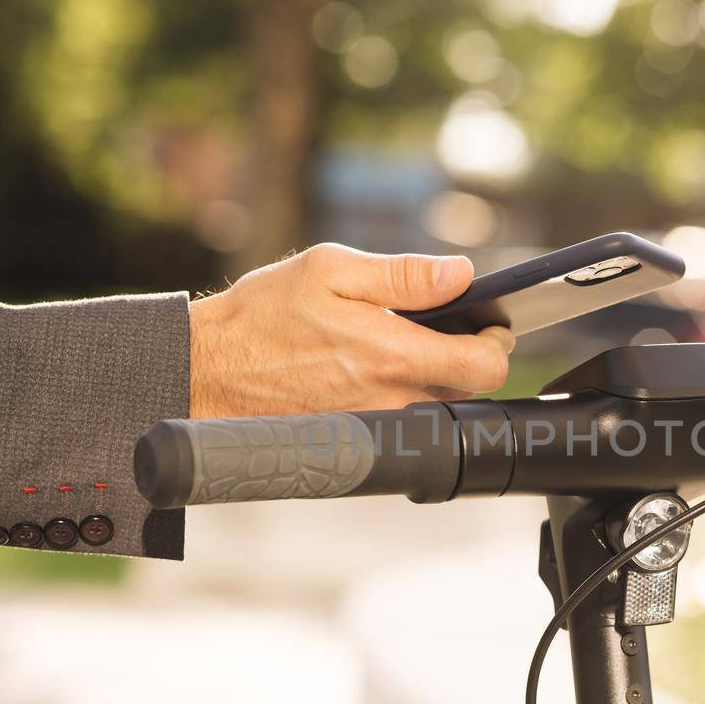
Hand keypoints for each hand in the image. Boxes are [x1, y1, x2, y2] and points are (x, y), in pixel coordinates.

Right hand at [187, 243, 513, 418]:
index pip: (485, 367)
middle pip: (468, 389)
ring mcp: (375, 423)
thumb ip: (404, 275)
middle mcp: (392, 400)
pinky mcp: (357, 434)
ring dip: (437, 372)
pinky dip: (407, 388)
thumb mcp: (329, 269)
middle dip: (470, 355)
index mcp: (393, 356)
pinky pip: (404, 414)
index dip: (497, 342)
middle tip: (453, 323)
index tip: (489, 321)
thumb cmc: (262, 316)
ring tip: (408, 337)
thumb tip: (462, 274)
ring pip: (437, 403)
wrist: (207, 371)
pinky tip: (378, 362)